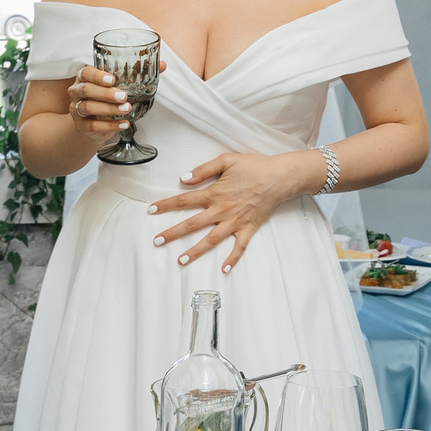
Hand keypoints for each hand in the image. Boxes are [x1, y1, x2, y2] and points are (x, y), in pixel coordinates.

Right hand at [65, 64, 154, 137]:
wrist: (93, 122)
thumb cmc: (107, 97)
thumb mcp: (120, 84)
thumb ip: (139, 74)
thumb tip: (162, 65)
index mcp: (85, 76)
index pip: (86, 72)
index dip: (97, 75)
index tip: (113, 79)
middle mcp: (77, 91)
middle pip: (86, 90)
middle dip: (105, 93)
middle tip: (124, 96)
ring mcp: (76, 109)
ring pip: (88, 107)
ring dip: (108, 109)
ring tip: (126, 109)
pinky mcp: (81, 125)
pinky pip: (92, 126)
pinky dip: (109, 126)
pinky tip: (123, 124)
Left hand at [147, 150, 318, 270]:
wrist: (280, 177)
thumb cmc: (254, 166)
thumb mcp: (227, 160)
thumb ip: (204, 169)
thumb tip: (183, 179)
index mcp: (214, 193)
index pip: (185, 200)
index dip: (166, 205)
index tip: (150, 210)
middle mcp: (222, 210)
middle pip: (192, 224)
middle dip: (173, 233)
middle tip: (156, 241)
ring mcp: (235, 222)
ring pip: (211, 240)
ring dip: (195, 251)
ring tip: (180, 260)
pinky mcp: (249, 228)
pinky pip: (239, 247)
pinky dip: (232, 259)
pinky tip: (223, 270)